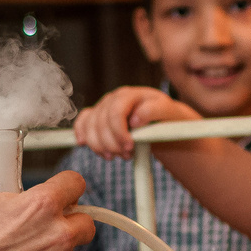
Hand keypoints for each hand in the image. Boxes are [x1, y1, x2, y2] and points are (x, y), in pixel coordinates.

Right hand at [74, 85, 198, 158]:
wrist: (163, 121)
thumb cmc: (166, 116)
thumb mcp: (168, 111)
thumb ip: (154, 111)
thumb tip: (135, 119)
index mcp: (129, 95)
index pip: (115, 113)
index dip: (119, 133)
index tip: (130, 148)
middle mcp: (113, 98)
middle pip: (100, 122)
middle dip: (111, 143)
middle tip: (126, 156)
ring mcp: (103, 107)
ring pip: (89, 126)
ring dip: (99, 146)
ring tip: (115, 156)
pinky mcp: (96, 116)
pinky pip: (82, 123)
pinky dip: (81, 134)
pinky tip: (84, 143)